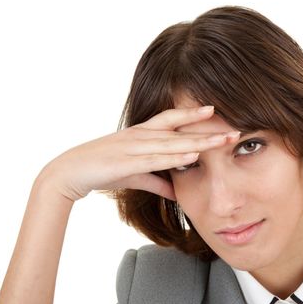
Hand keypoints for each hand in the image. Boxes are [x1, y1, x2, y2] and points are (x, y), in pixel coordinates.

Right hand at [38, 106, 239, 201]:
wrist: (69, 172)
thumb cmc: (103, 169)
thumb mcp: (136, 176)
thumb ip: (159, 182)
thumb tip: (178, 192)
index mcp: (142, 134)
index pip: (172, 120)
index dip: (192, 114)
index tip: (215, 110)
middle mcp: (141, 136)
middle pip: (180, 130)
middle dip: (207, 130)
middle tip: (233, 129)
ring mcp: (134, 147)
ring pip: (172, 143)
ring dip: (199, 142)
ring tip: (222, 141)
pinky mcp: (127, 162)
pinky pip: (155, 159)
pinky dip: (175, 158)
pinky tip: (192, 157)